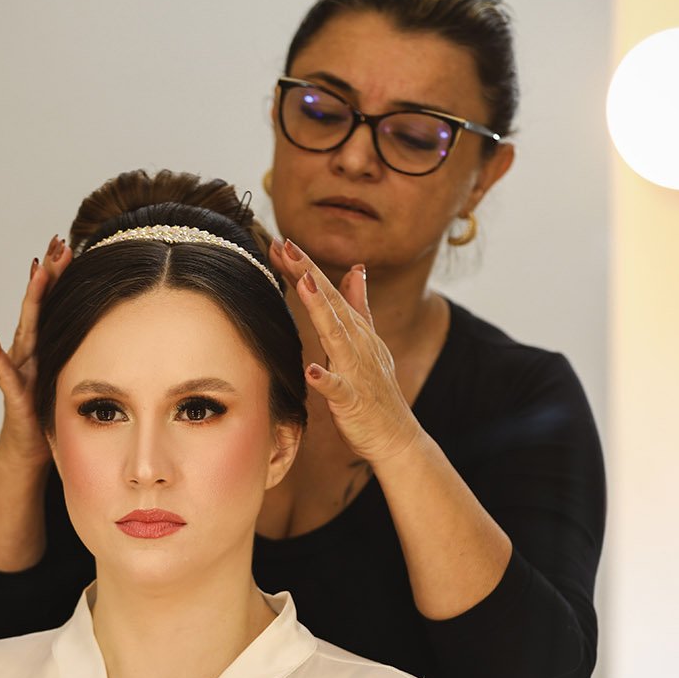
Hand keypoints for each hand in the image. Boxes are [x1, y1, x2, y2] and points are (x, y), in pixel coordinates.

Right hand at [0, 235, 71, 465]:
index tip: (65, 242)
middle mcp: (28, 350)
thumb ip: (79, 349)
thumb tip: (106, 325)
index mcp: (45, 344)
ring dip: (30, 299)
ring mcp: (19, 368)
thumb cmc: (50, 406)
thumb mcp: (70, 372)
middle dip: (47, 274)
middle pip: (38, 306)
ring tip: (34, 271)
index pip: (52, 303)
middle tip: (55, 243)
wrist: (31, 445)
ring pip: (25, 328)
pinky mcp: (14, 392)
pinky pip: (3, 371)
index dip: (57, 274)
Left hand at [266, 237, 423, 465]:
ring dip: (320, 309)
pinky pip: (338, 389)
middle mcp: (357, 344)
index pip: (327, 292)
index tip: (282, 242)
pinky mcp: (353, 400)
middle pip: (329, 303)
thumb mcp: (368, 342)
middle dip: (308, 273)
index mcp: (356, 330)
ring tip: (303, 283)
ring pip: (336, 335)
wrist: (396, 436)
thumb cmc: (375, 391)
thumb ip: (358, 306)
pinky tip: (311, 371)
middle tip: (286, 246)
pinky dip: (325, 379)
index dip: (305, 266)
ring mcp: (357, 370)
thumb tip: (356, 270)